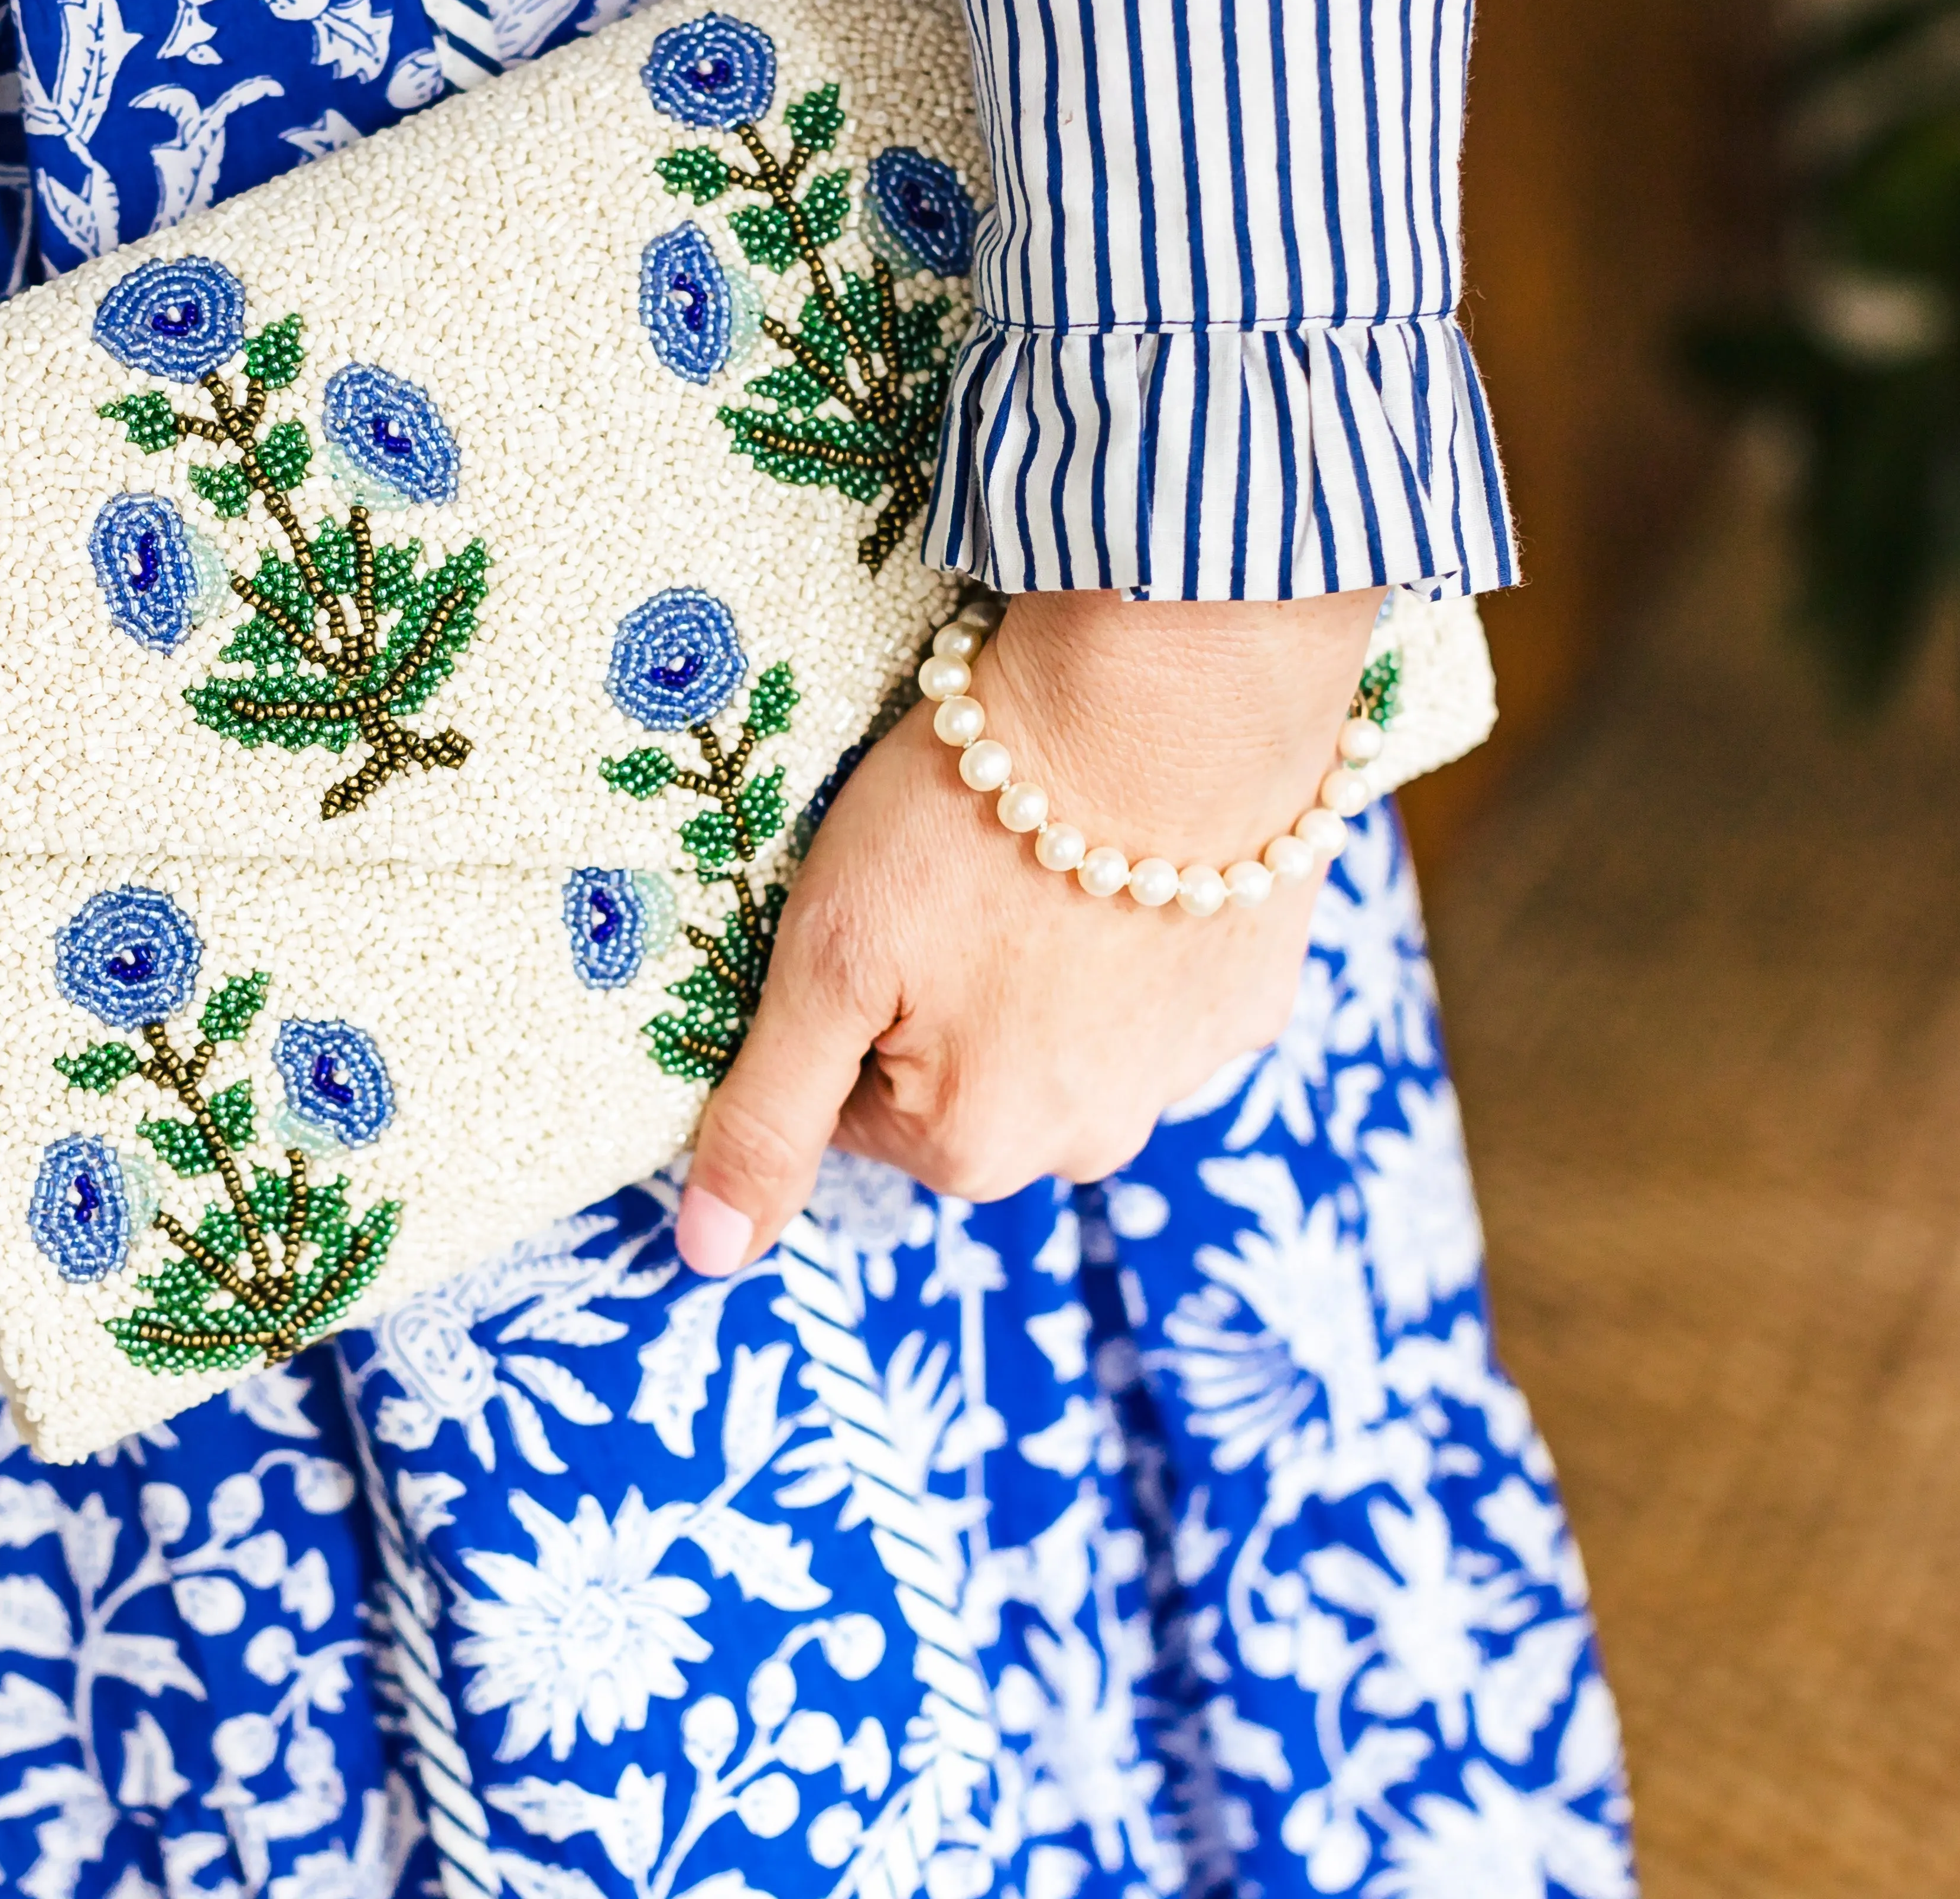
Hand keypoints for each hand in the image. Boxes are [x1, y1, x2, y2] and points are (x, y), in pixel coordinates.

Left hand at [674, 585, 1385, 1272]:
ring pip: (1066, 1042)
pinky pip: (1160, 995)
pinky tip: (1126, 861)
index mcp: (971, 1148)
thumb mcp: (828, 961)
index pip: (854, 1104)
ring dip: (1042, 973)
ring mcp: (1184, 1078)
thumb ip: (767, 1118)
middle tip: (953, 881)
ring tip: (1040, 863)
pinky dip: (1133, 939)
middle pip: (965, 1083)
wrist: (1167, 704)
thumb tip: (709, 1255)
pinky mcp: (1250, 1004)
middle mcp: (1088, 1144)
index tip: (873, 919)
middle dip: (943, 996)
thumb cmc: (970, 820)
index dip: (848, 1000)